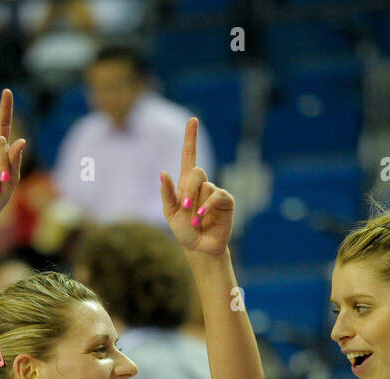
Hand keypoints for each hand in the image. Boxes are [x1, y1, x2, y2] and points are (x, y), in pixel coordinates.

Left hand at [160, 117, 233, 255]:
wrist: (199, 247)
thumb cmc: (183, 231)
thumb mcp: (170, 213)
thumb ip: (166, 194)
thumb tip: (163, 172)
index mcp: (186, 184)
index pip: (189, 156)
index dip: (190, 138)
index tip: (193, 120)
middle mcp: (202, 184)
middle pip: (196, 172)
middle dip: (189, 189)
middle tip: (185, 206)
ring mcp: (215, 192)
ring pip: (206, 186)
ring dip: (197, 204)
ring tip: (194, 221)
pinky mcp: (226, 201)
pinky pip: (217, 195)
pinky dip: (207, 206)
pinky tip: (201, 218)